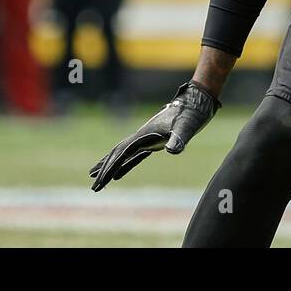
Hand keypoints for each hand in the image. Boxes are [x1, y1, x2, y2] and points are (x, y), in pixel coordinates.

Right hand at [89, 81, 220, 190]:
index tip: (101, 181)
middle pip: (117, 155)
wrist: (196, 101)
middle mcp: (141, 136)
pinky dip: (125, 165)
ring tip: (98, 181)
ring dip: (110, 167)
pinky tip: (118, 174)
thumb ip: (178, 138)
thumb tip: (172, 150)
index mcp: (144, 135)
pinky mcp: (153, 141)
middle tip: (94, 188)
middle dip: (105, 171)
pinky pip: (134, 156)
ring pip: (122, 154)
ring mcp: (146, 138)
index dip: (110, 168)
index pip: (122, 154)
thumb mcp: (186, 127)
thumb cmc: (191, 114)